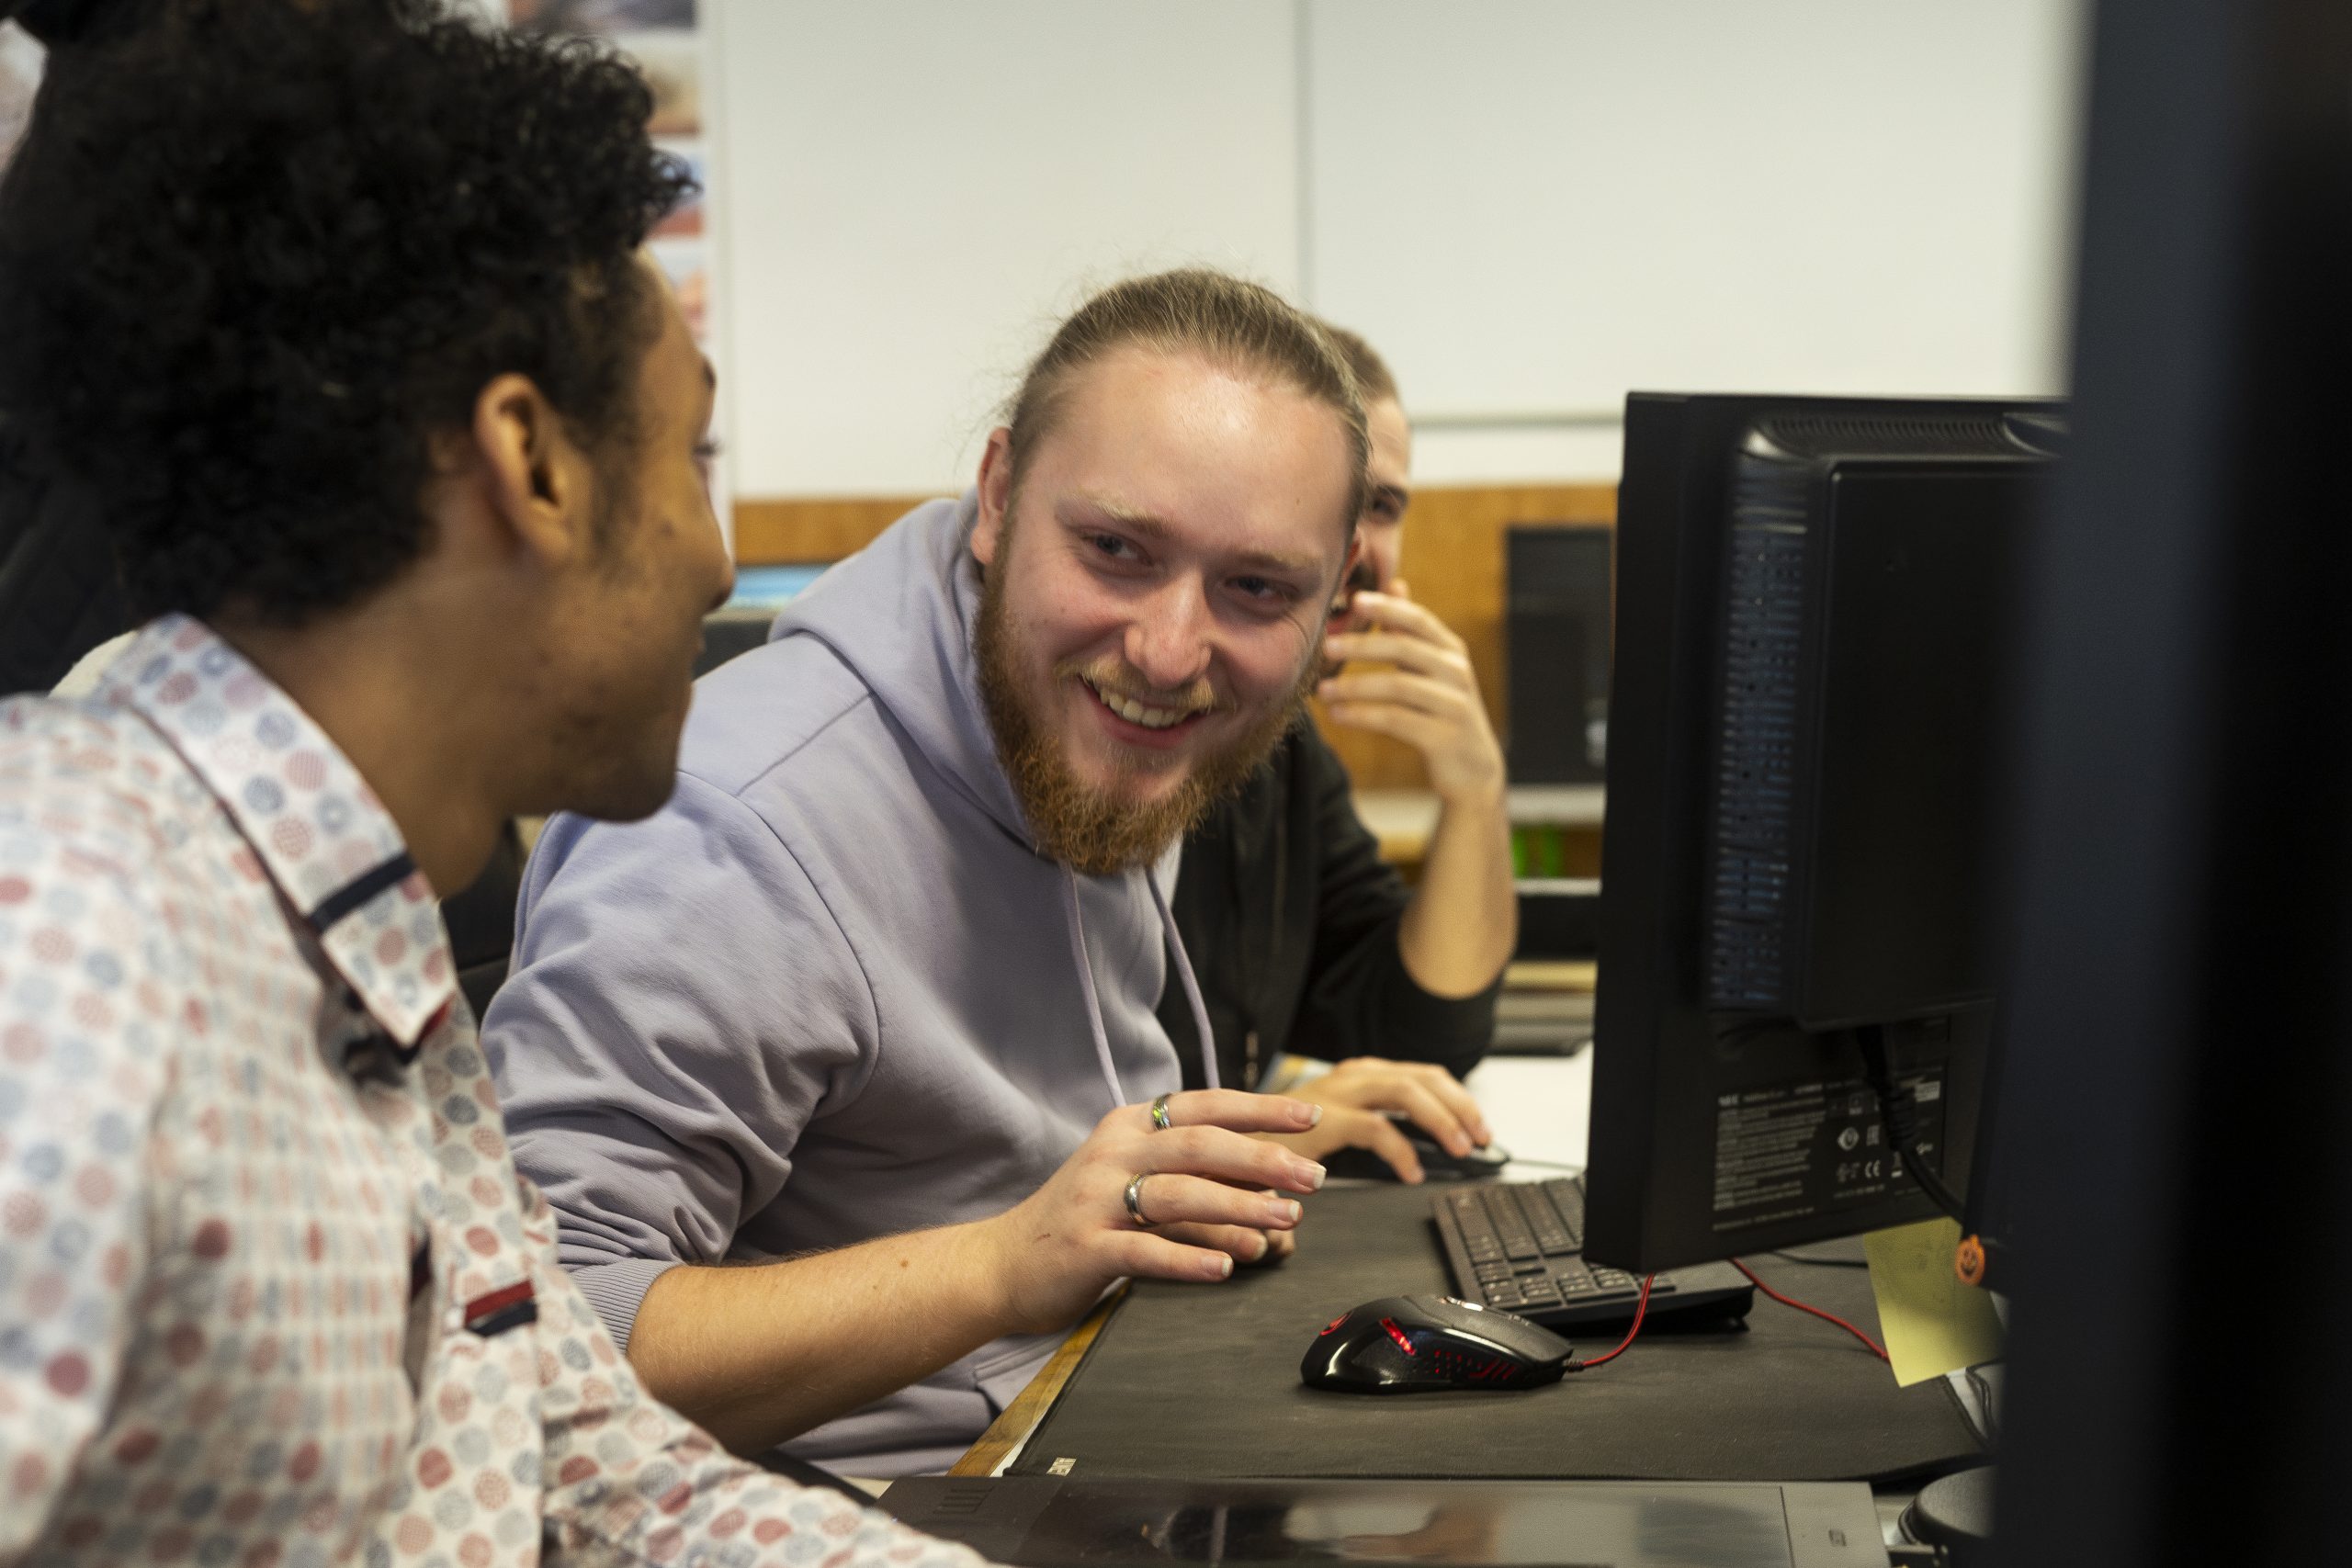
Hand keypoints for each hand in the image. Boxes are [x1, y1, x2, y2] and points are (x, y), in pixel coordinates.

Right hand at [979, 1090, 1327, 1333]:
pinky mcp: (1086, 1248)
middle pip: (1199, 1145)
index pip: (1204, 1106)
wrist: (1002, 1263)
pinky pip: (1145, 1250)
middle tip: (1313, 1179)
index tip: (1308, 1117)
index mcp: (1128, 1127)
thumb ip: (1191, 1177)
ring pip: (1178, 1195)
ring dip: (1238, 1207)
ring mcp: (1097, 1200)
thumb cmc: (1083, 1222)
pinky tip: (1226, 1266)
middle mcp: (1113, 1153)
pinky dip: (1188, 1258)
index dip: (1259, 1109)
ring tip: (1284, 1221)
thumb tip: (1268, 1187)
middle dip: (1263, 1159)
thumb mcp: (1132, 1182)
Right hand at [1263, 1058, 1493, 1183]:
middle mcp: (1352, 1076)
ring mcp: (1336, 1093)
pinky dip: (1401, 1150)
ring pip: (1406, 1091)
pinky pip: (1375, 1127)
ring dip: (1441, 1119)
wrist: (1230, 1147)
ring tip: (1459, 1149)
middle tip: (1482, 1138)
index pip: (1424, 1075)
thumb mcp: (1341, 1129)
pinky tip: (1411, 1172)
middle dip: (1461, 1106)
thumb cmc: (1284, 1143)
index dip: (1459, 1099)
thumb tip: (1425, 1150)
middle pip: (1423, 1077)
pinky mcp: (1320, 1119)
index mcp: (1361, 1076)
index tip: (1480, 1128)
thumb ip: (1378, 1129)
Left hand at [1319, 584, 1504, 806]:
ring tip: (1321, 691)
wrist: (1474, 768)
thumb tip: (1395, 584)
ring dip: (1354, 686)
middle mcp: (1457, 673)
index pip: (1419, 621)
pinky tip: (1337, 715)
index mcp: (1452, 651)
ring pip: (1398, 687)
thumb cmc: (1443, 710)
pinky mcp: (1444, 738)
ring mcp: (1454, 706)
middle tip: (1325, 646)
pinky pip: (1396, 720)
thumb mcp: (1433, 669)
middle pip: (1405, 649)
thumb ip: (1412, 631)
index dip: (1388, 609)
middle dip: (1362, 646)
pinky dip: (1362, 716)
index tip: (1355, 600)